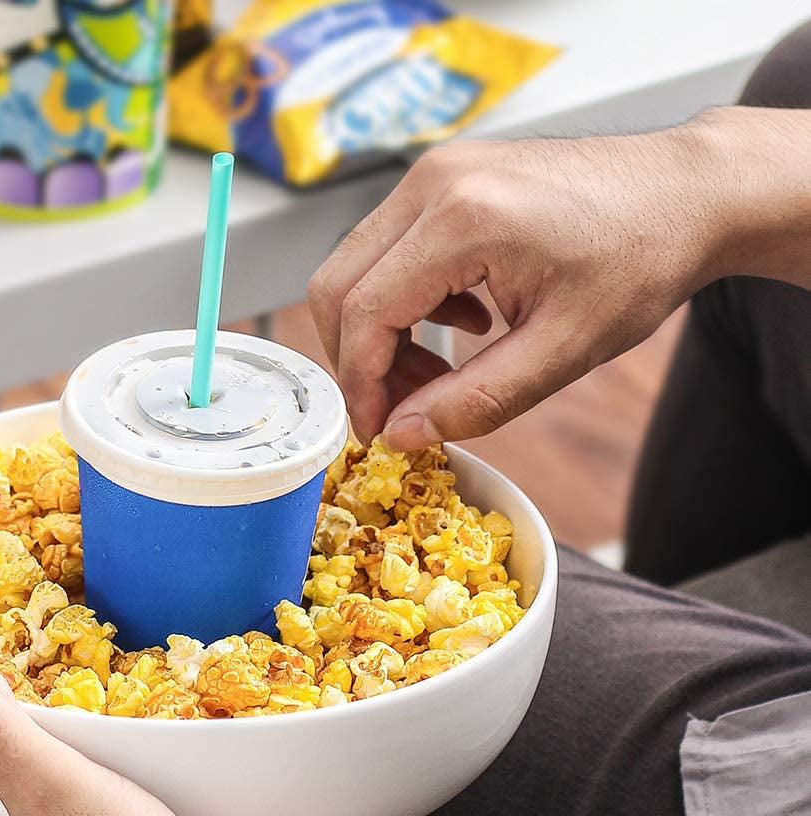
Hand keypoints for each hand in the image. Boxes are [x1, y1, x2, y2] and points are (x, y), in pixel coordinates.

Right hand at [308, 121, 725, 448]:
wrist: (687, 192)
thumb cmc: (641, 260)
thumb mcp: (564, 349)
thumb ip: (476, 399)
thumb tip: (403, 433)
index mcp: (464, 218)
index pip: (365, 311)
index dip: (360, 383)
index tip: (375, 430)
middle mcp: (434, 181)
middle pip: (339, 284)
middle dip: (358, 360)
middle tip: (400, 409)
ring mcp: (436, 171)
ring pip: (357, 266)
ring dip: (380, 333)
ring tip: (438, 373)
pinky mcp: (444, 177)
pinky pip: (389, 248)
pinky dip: (403, 300)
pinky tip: (463, 324)